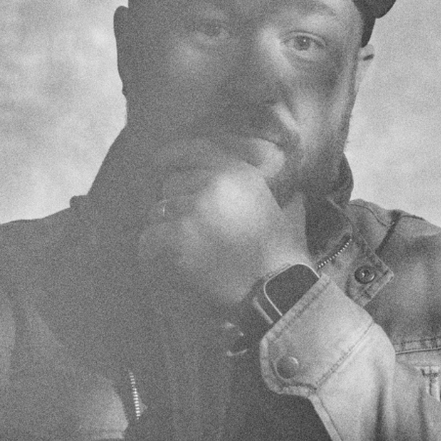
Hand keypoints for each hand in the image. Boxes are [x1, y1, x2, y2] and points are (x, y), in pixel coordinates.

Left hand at [135, 137, 310, 311]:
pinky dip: (154, 253)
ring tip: (183, 253)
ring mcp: (192, 209)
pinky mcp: (176, 237)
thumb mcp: (287, 212)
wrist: (276, 290)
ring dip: (165, 231)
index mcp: (238, 172)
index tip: (160, 163)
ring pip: (157, 212)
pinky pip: (148, 239)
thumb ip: (281, 195)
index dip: (172, 157)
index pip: (193, 150)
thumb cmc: (283, 256)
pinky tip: (170, 264)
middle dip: (176, 205)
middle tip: (189, 231)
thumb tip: (292, 192)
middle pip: (171, 184)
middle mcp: (213, 183)